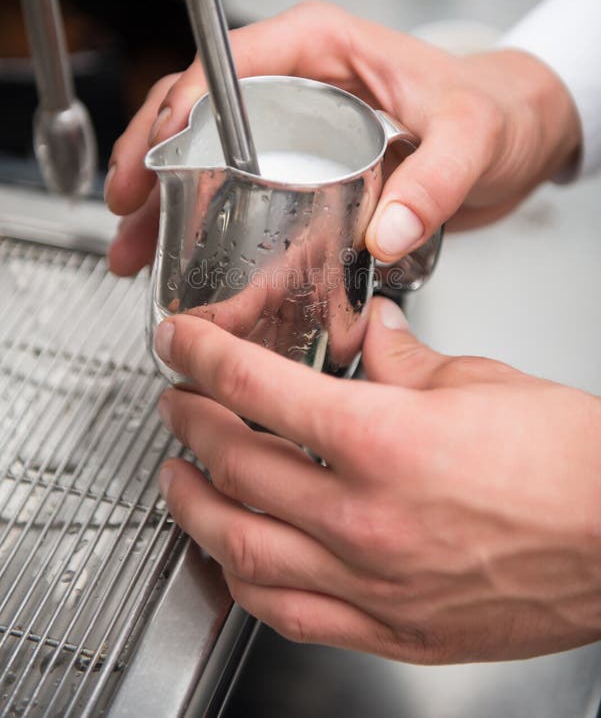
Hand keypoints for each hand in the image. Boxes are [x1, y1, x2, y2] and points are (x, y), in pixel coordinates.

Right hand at [105, 2, 580, 275]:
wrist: (516, 136)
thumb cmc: (494, 110)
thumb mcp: (470, 137)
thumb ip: (435, 180)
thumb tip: (386, 229)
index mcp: (320, 46)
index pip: (226, 64)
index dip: (178, 109)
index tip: (154, 156)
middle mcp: (297, 80)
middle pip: (194, 108)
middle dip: (148, 157)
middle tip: (127, 207)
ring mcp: (294, 123)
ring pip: (203, 150)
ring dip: (162, 196)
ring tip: (136, 246)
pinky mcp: (302, 162)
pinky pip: (236, 182)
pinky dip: (201, 215)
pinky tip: (182, 249)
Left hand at [152, 299, 600, 663]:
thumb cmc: (569, 464)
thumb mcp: (479, 383)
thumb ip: (407, 360)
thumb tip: (376, 338)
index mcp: (384, 440)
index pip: (259, 388)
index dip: (204, 356)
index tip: (179, 342)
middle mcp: (366, 517)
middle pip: (237, 464)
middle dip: (190, 423)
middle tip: (178, 402)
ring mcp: (373, 583)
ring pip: (242, 548)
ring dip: (195, 505)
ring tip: (180, 477)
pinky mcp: (391, 629)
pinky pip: (288, 613)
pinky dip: (243, 579)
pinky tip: (234, 558)